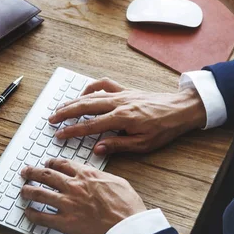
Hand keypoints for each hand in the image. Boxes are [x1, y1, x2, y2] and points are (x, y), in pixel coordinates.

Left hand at [20, 159, 145, 233]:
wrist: (127, 227)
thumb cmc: (127, 206)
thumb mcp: (117, 181)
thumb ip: (101, 176)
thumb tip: (94, 174)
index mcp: (86, 175)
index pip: (62, 164)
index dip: (51, 163)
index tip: (47, 164)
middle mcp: (74, 186)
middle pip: (46, 175)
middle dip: (33, 172)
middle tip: (26, 172)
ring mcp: (68, 204)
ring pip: (41, 193)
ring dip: (29, 191)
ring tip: (23, 190)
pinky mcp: (66, 222)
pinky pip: (44, 218)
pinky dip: (33, 215)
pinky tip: (28, 213)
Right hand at [49, 78, 206, 154]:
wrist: (181, 109)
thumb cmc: (165, 128)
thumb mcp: (143, 144)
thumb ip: (118, 145)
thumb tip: (97, 148)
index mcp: (122, 118)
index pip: (90, 125)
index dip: (72, 130)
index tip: (59, 134)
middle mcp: (119, 103)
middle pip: (85, 106)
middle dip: (65, 113)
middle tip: (51, 119)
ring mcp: (122, 94)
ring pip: (91, 96)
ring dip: (73, 101)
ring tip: (60, 108)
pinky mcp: (126, 89)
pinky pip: (104, 84)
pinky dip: (91, 88)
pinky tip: (83, 93)